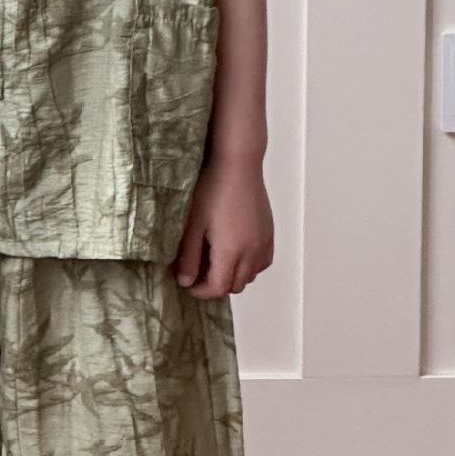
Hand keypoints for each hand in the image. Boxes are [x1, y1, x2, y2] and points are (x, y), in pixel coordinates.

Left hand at [170, 153, 274, 296]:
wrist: (237, 164)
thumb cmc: (212, 188)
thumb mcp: (192, 224)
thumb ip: (188, 256)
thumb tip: (185, 281)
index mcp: (232, 251)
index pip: (218, 288)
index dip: (201, 291)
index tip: (188, 284)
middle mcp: (252, 251)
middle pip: (235, 286)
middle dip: (216, 285)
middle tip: (197, 272)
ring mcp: (263, 242)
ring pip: (251, 275)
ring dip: (233, 276)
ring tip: (214, 260)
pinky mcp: (269, 232)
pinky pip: (262, 262)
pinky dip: (249, 265)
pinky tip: (235, 251)